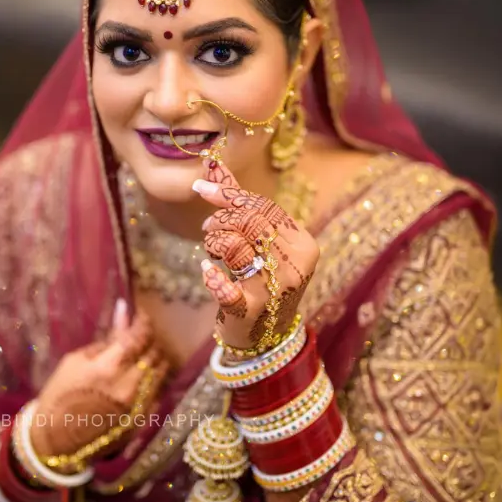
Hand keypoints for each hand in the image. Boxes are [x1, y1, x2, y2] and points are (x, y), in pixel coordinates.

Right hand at [30, 300, 168, 458]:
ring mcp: (139, 404)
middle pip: (153, 353)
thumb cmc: (60, 393)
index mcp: (107, 368)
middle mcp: (128, 386)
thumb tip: (125, 311)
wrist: (58, 438)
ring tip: (141, 356)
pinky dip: (152, 379)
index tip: (141, 316)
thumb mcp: (76, 360)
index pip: (138, 336)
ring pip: (160, 371)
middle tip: (139, 336)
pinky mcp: (143, 418)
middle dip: (149, 340)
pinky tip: (139, 378)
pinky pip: (158, 390)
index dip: (143, 323)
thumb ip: (106, 339)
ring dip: (153, 359)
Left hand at [194, 158, 318, 354]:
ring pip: (235, 248)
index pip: (264, 207)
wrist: (264, 338)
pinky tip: (207, 272)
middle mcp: (295, 264)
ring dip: (214, 244)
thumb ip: (237, 202)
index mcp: (302, 243)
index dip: (229, 194)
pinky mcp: (252, 312)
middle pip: (250, 223)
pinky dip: (212, 278)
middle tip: (208, 229)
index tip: (199, 187)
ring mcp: (275, 289)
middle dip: (221, 220)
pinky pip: (227, 289)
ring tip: (213, 250)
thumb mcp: (258, 241)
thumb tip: (212, 162)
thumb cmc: (259, 279)